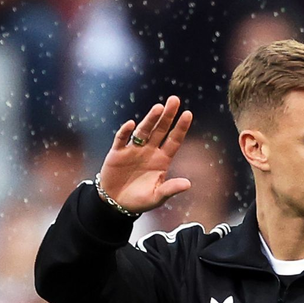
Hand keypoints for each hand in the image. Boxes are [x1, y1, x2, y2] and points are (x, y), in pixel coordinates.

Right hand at [98, 95, 193, 213]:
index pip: (174, 140)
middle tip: (174, 100)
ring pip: (143, 131)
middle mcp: (149, 151)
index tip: (188, 113)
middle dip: (167, 115)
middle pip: (160, 130)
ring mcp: (133, 150)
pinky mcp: (117, 153)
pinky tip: (130, 124)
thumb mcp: (157, 197)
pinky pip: (121, 139)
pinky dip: (125, 132)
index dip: (180, 127)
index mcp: (162, 159)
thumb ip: (170, 189)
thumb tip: (188, 184)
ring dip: (150, 120)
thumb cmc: (139, 200)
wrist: (115, 203)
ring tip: (158, 108)